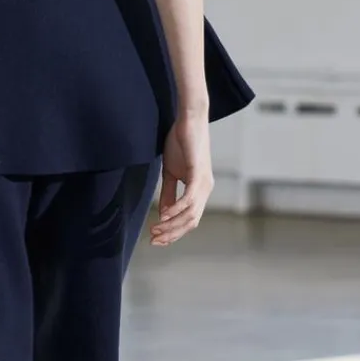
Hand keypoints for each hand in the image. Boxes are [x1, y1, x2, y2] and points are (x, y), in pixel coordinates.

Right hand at [150, 113, 213, 245]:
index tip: (156, 239)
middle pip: (191, 222)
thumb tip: (163, 214)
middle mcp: (206, 190)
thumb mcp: (171, 173)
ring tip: (155, 230)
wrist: (188, 120)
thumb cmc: (181, 143)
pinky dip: (176, 210)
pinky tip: (164, 216)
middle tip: (153, 240)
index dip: (174, 232)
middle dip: (171, 234)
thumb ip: (168, 193)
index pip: (190, 220)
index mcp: (200, 190)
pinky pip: (189, 199)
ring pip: (190, 214)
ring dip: (171, 225)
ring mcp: (204, 183)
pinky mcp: (198, 174)